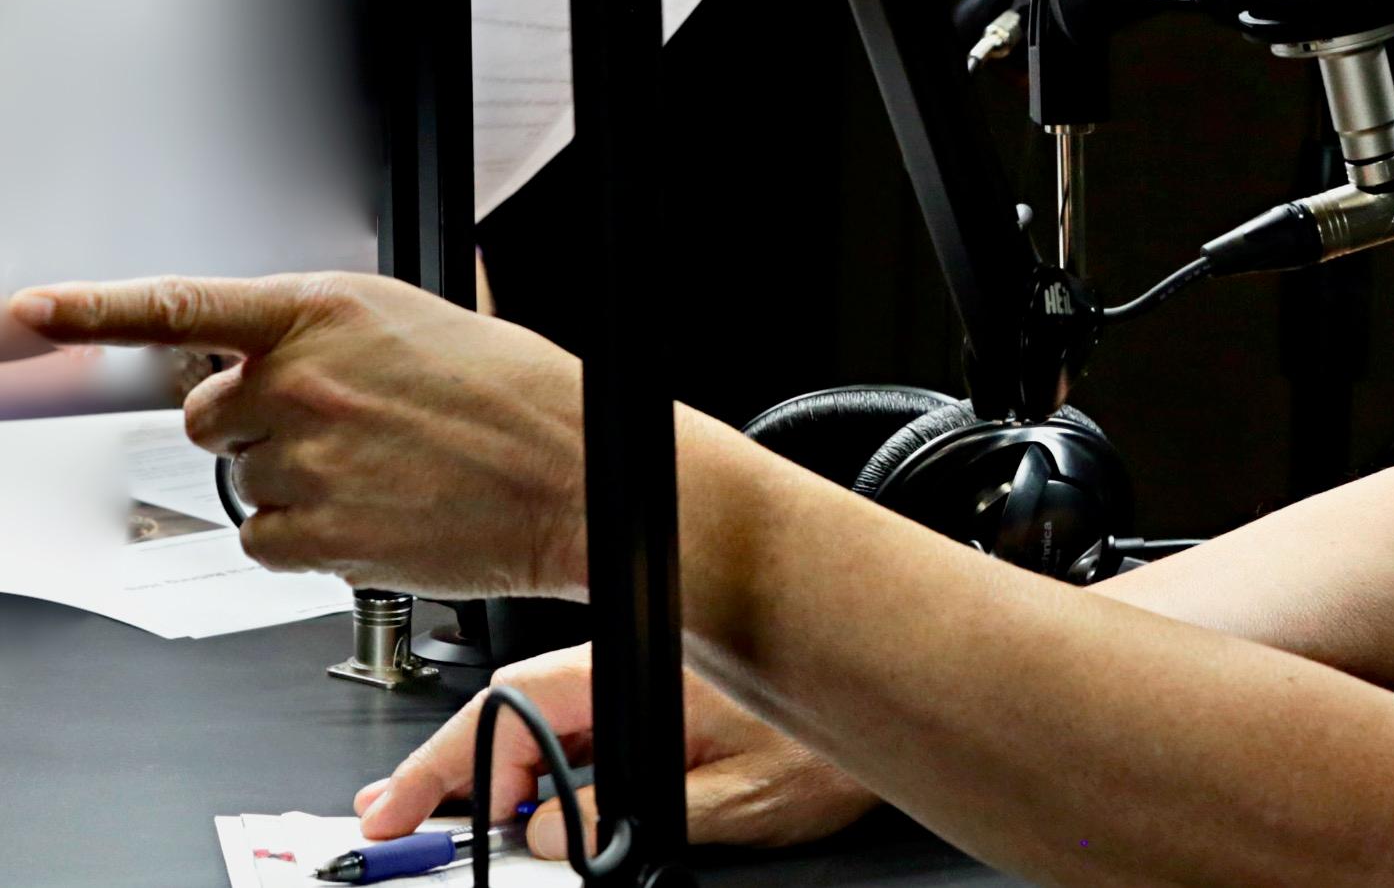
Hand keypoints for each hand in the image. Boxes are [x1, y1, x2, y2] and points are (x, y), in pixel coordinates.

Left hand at [5, 271, 586, 596]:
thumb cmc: (523, 399)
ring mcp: (304, 458)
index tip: (34, 310)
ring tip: (383, 477)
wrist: (576, 475)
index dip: (95, 309)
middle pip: (207, 415)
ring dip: (296, 486)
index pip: (183, 306)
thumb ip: (338, 337)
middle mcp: (303, 380)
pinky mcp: (314, 533)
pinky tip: (377, 517)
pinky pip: (266, 543)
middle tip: (337, 436)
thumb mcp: (429, 327)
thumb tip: (292, 353)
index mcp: (328, 312)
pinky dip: (311, 541)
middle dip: (256, 428)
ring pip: (243, 483)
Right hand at [357, 645, 877, 855]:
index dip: (447, 759)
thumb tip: (549, 830)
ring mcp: (646, 686)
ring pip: (543, 724)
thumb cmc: (831, 739)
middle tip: (391, 819)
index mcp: (637, 674)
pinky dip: (539, 769)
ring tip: (440, 819)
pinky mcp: (664, 706)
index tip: (401, 805)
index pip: (512, 707)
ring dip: (492, 771)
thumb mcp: (731, 798)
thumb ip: (627, 813)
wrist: (897, 692)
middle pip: (511, 713)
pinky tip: (520, 805)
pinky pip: (581, 733)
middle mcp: (634, 669)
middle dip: (446, 766)